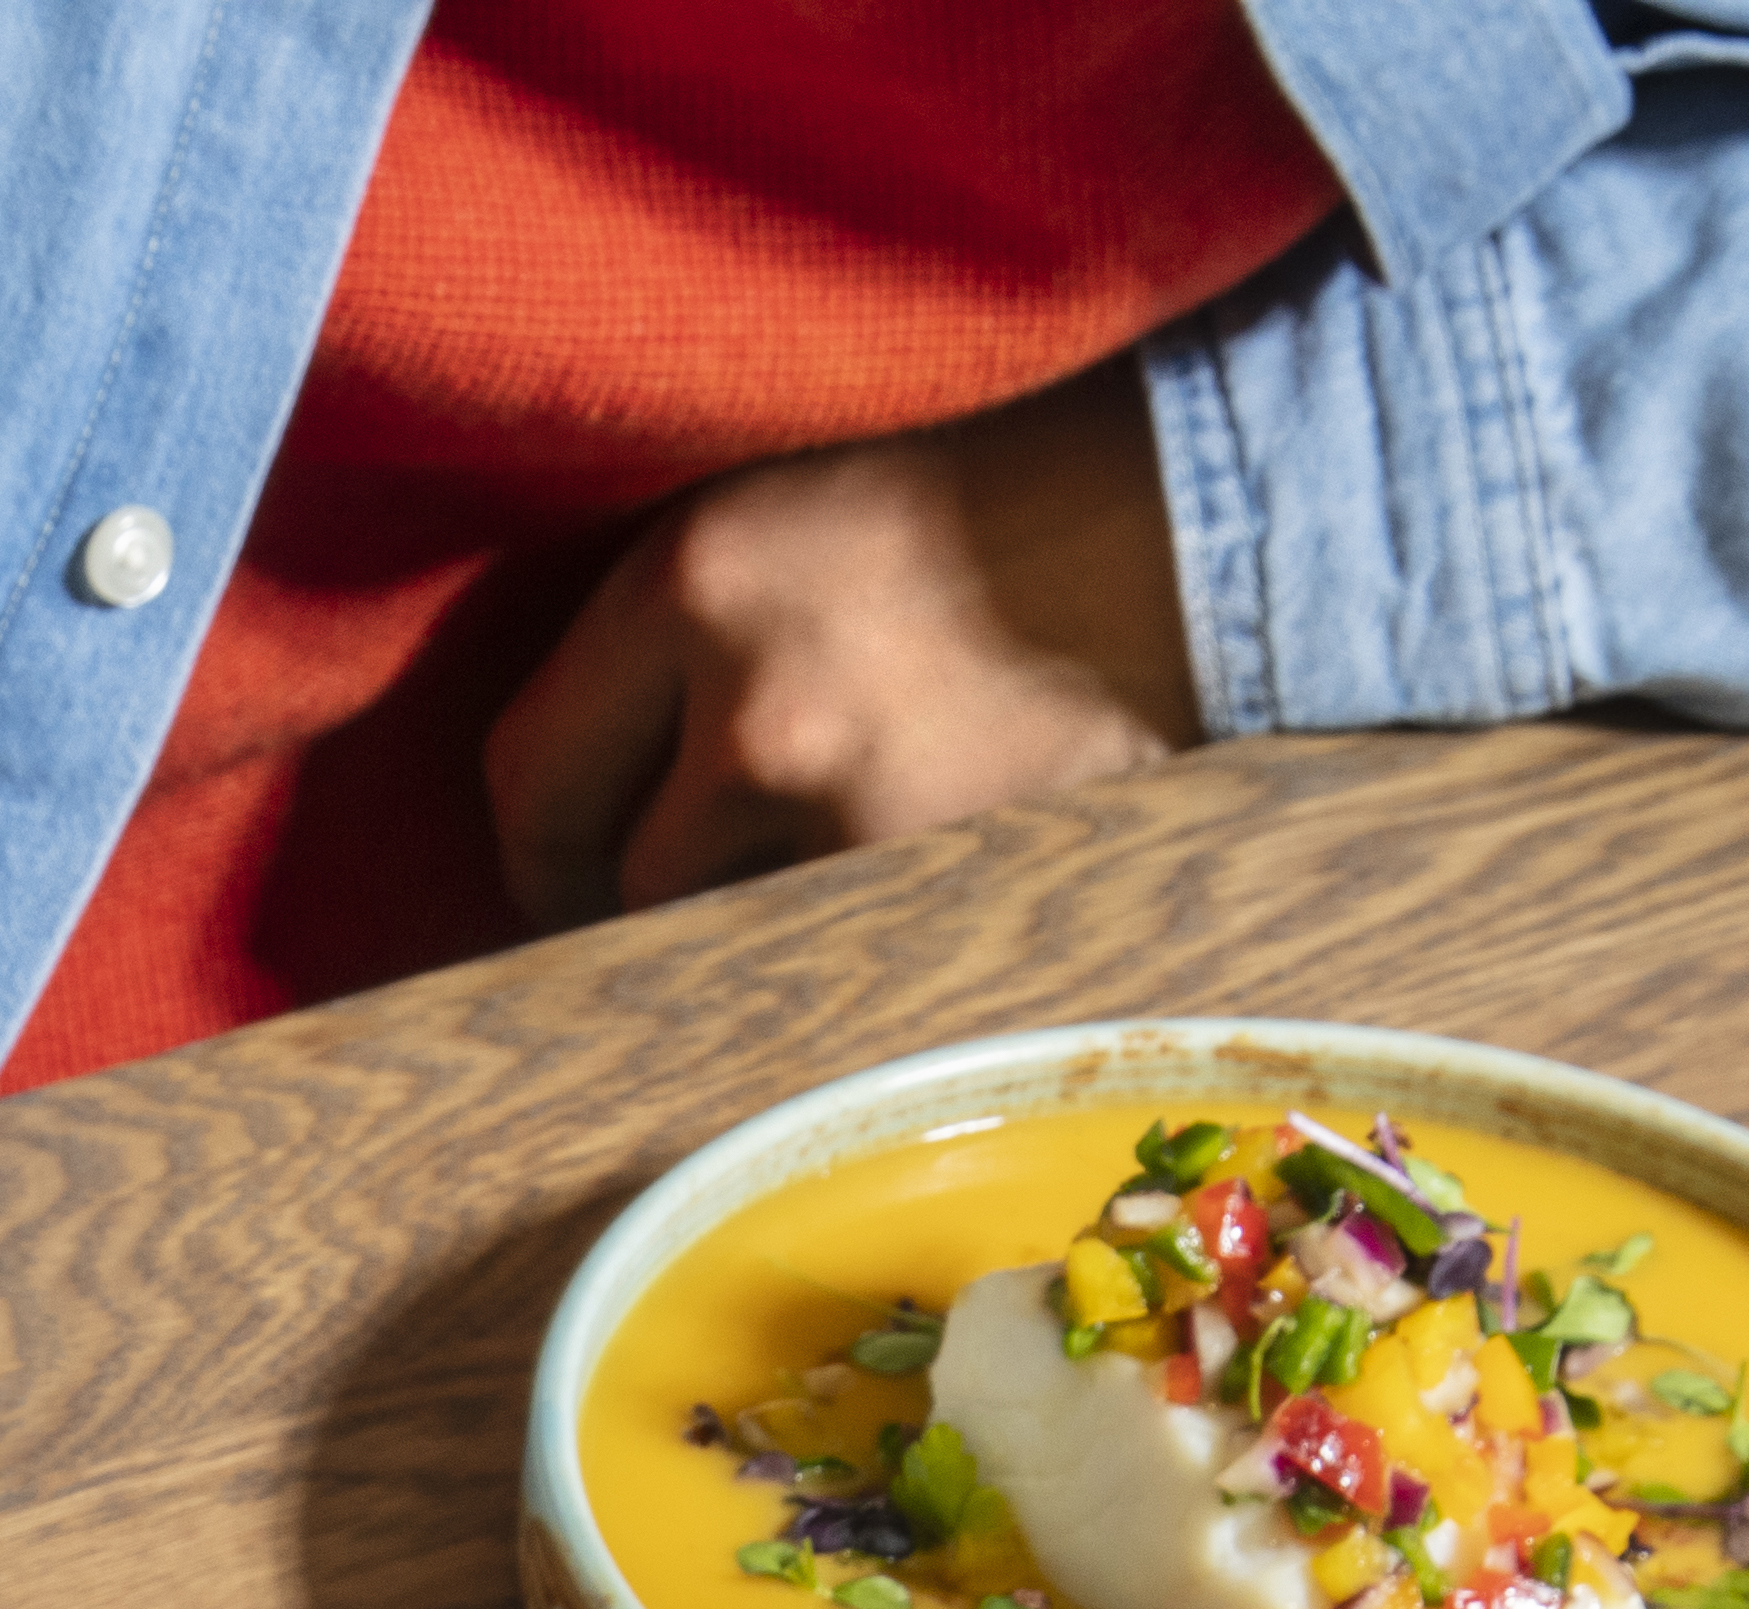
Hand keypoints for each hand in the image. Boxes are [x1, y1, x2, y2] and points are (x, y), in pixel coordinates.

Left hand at [484, 361, 1197, 936]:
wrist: (1219, 509)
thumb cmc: (995, 506)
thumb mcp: (797, 520)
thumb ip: (678, 638)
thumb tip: (577, 802)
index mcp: (694, 575)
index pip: (528, 772)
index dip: (546, 847)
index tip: (577, 873)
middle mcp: (754, 699)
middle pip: (620, 886)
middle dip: (652, 902)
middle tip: (716, 889)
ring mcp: (855, 808)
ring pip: (735, 938)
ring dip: (776, 921)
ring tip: (866, 841)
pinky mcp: (945, 885)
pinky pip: (844, 962)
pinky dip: (870, 940)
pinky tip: (932, 873)